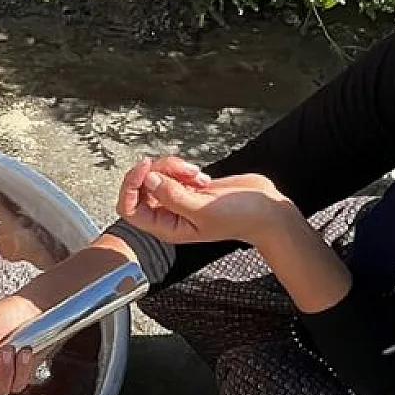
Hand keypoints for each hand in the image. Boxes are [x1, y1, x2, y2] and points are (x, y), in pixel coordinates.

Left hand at [118, 160, 301, 248]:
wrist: (265, 210)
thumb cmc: (239, 218)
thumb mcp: (203, 209)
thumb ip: (172, 196)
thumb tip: (148, 180)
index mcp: (166, 228)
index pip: (129, 209)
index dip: (131, 186)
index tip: (147, 168)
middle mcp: (168, 215)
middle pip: (141, 187)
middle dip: (158, 171)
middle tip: (181, 168)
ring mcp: (177, 200)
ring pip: (157, 175)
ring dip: (174, 167)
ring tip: (196, 174)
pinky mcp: (188, 187)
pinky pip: (171, 171)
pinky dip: (183, 167)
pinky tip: (202, 177)